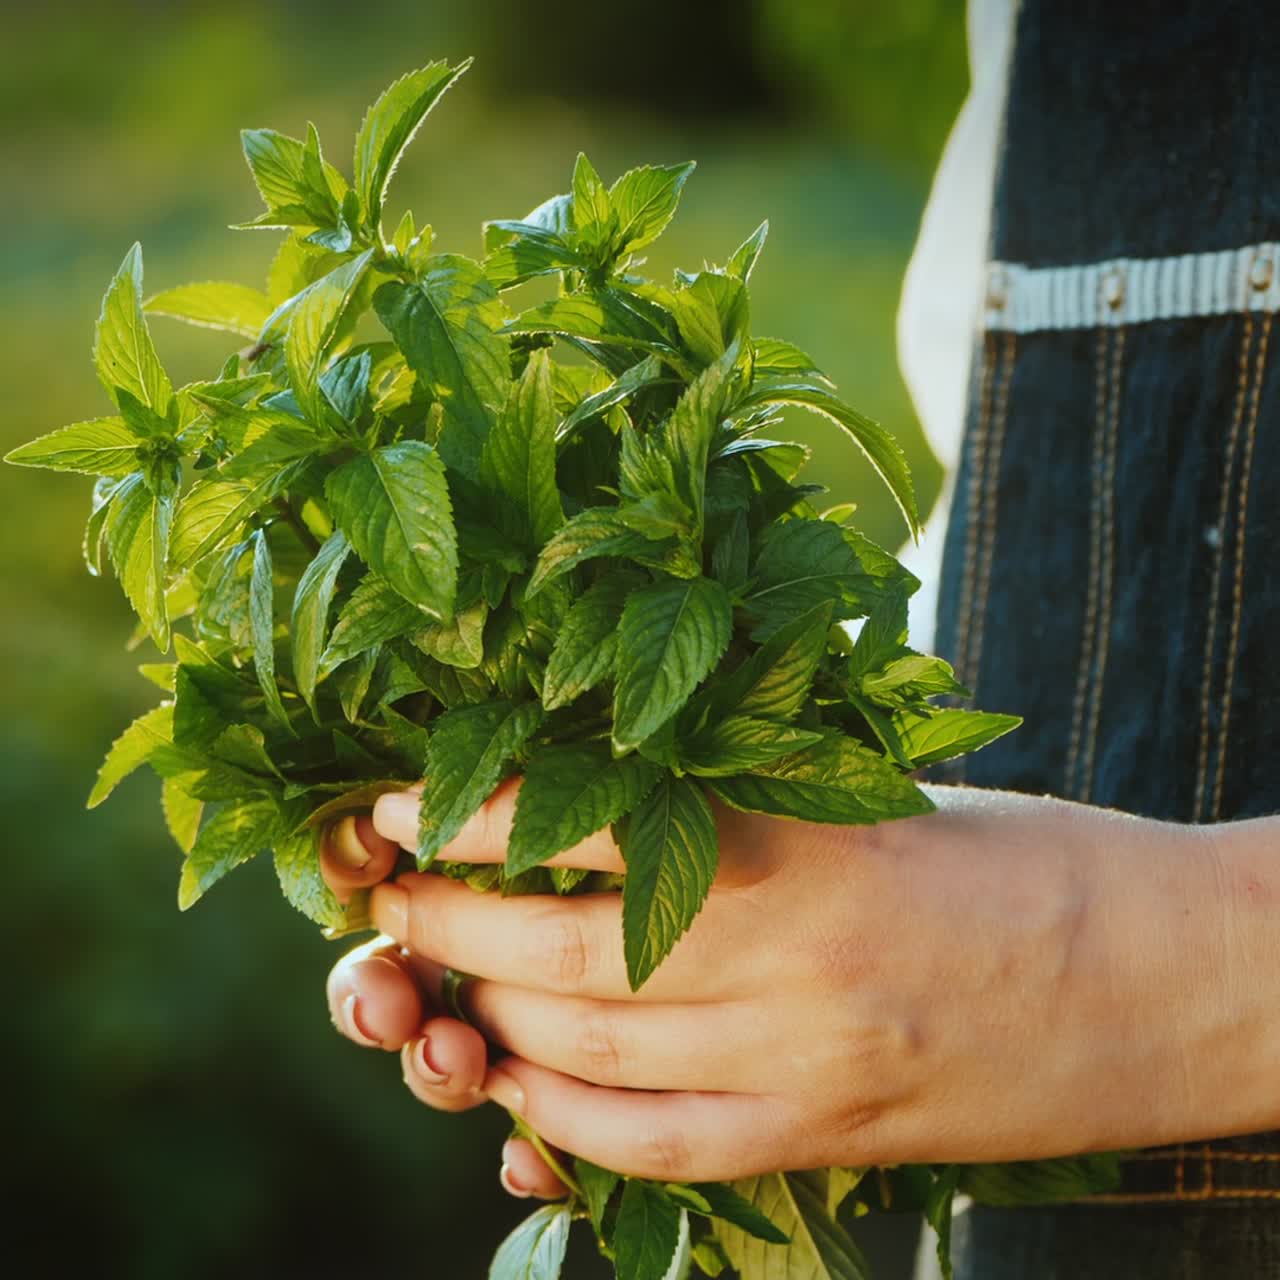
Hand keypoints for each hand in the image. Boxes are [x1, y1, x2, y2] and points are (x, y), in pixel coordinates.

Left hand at [323, 781, 1270, 1185]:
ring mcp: (804, 1068)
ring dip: (488, 1017)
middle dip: (448, 923)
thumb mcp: (880, 798)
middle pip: (559, 952)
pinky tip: (518, 1090)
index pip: (586, 828)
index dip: (471, 816)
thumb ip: (748, 809)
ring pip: (589, 1053)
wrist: (1168, 980)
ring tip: (437, 982)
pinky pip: (657, 1149)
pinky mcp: (828, 1139)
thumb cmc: (1028, 857)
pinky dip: (565, 1121)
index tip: (399, 806)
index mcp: (804, 846)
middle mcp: (789, 965)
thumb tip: (605, 801)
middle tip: (389, 896)